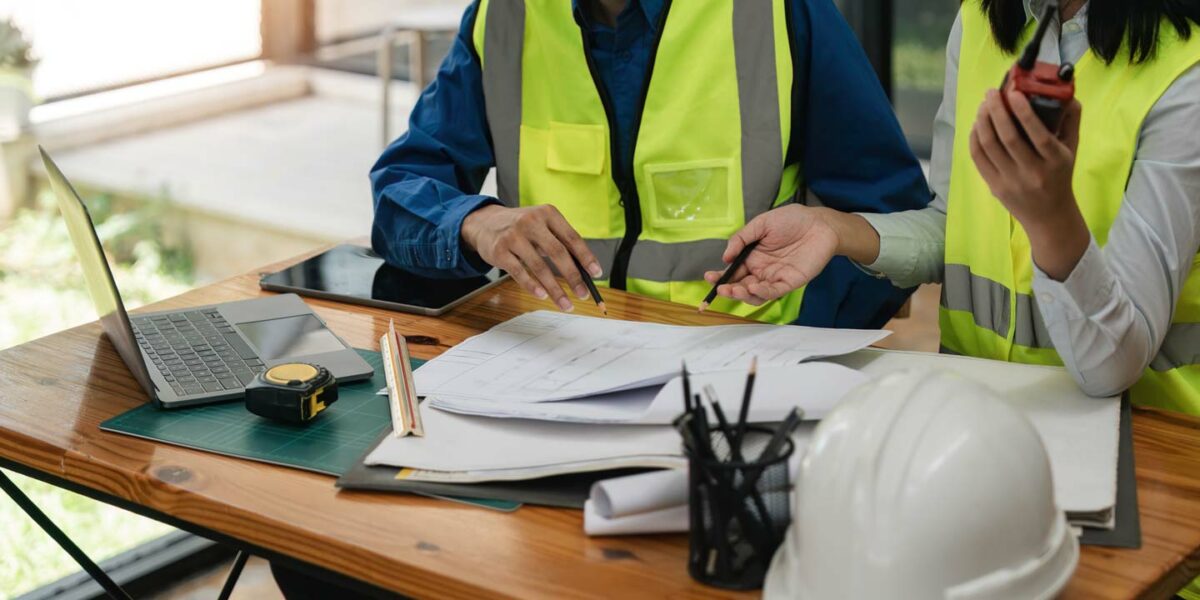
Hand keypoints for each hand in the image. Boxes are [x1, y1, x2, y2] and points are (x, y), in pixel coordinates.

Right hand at [461, 204, 602, 310]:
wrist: (484, 222)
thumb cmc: (521, 227)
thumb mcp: (542, 225)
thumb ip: (560, 242)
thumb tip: (583, 270)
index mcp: (548, 213)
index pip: (572, 237)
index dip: (586, 257)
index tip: (597, 274)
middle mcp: (531, 222)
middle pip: (558, 253)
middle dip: (573, 277)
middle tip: (583, 294)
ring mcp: (513, 236)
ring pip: (539, 267)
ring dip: (555, 289)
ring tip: (565, 303)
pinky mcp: (500, 251)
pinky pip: (520, 272)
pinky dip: (533, 286)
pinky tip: (543, 296)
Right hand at [702, 205, 845, 304]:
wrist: (819, 223)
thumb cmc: (791, 220)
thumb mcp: (761, 224)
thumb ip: (742, 239)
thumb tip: (725, 257)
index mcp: (752, 257)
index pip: (732, 272)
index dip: (720, 277)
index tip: (709, 277)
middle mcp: (761, 271)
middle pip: (741, 286)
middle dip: (728, 290)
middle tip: (720, 288)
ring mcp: (774, 278)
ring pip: (755, 294)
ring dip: (742, 295)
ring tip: (733, 290)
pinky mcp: (789, 282)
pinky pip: (773, 292)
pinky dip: (762, 293)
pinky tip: (753, 287)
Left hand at [970, 90, 1089, 279]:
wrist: (1049, 216)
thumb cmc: (1060, 176)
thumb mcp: (1072, 149)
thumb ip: (1070, 121)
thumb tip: (1068, 93)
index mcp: (1055, 160)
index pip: (1038, 134)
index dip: (1023, 112)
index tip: (1013, 93)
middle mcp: (1032, 172)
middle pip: (1008, 138)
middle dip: (996, 111)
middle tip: (990, 93)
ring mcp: (1011, 181)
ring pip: (990, 147)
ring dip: (982, 122)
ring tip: (983, 106)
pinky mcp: (994, 187)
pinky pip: (979, 159)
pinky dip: (974, 139)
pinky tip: (977, 125)